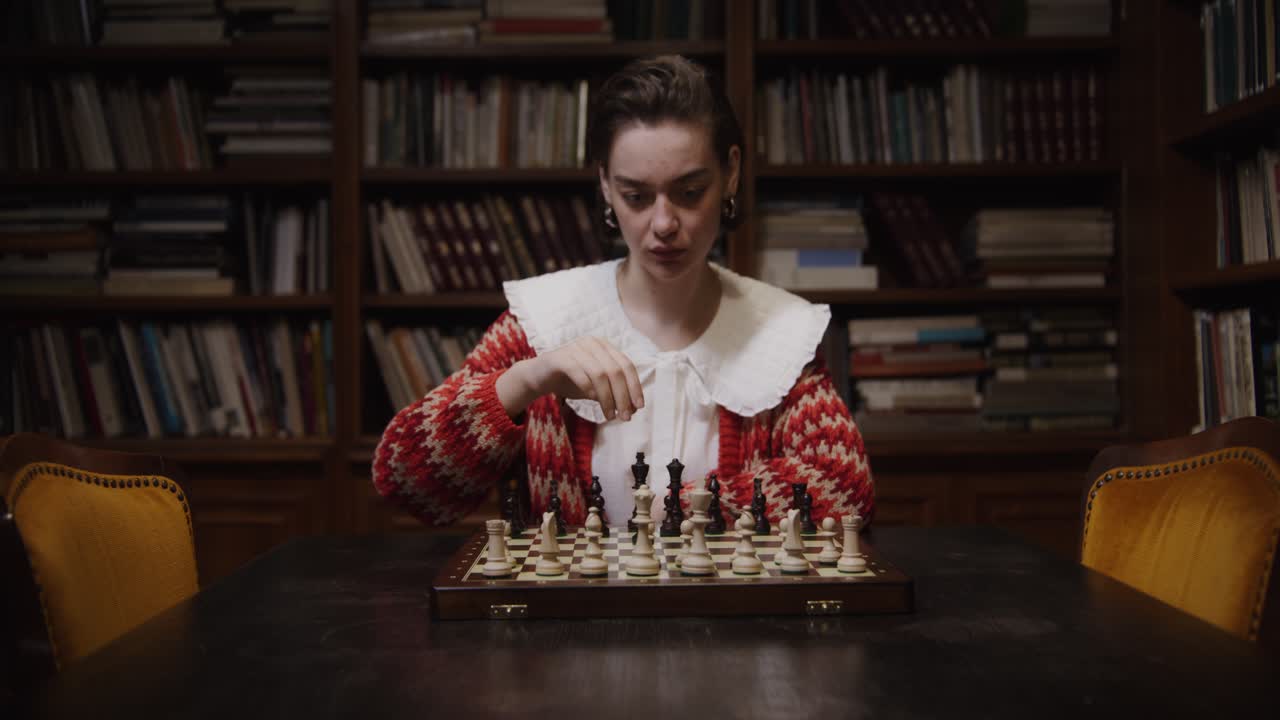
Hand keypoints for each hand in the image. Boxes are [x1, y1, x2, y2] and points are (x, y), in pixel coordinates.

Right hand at [524, 336, 644, 420]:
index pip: (626, 365)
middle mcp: (592, 343)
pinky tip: (592, 401)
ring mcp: (575, 348)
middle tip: (625, 417)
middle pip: (616, 370)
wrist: (538, 377)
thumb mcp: (596, 388)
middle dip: (623, 396)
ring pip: (600, 374)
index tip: (639, 407)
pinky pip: (580, 374)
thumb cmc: (570, 381)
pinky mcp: (560, 358)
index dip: (635, 386)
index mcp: (604, 347)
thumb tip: (633, 408)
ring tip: (610, 416)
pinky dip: (589, 390)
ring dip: (608, 398)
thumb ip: (613, 393)